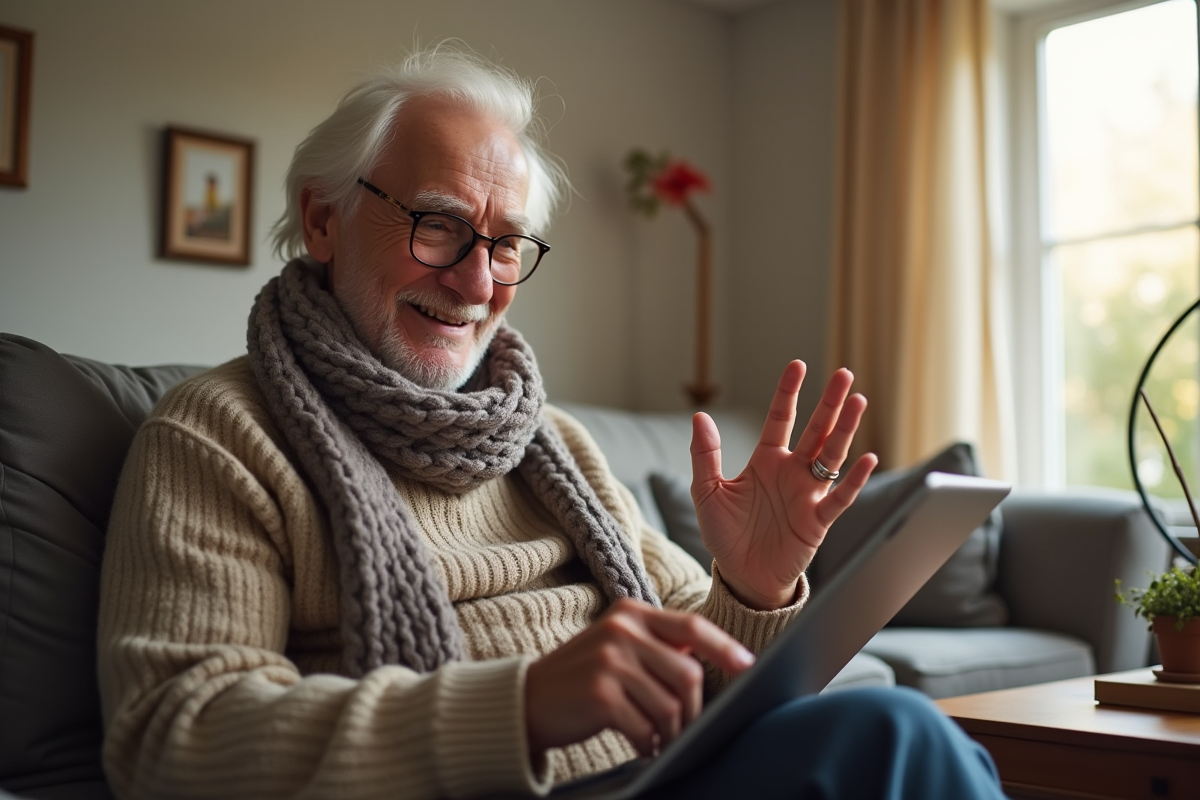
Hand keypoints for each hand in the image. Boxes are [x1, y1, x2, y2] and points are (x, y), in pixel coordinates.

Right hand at [524, 599, 754, 756]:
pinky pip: (645, 726)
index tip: (748, 667)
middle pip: (688, 672)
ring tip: (661, 740)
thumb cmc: (581, 678)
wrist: (526, 700)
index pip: (691, 627)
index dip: (724, 648)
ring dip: (671, 732)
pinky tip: (640, 745)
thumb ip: (658, 646)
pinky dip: (648, 743)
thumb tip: (713, 662)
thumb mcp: (617, 647)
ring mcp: (609, 659)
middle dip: (693, 709)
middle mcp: (621, 630)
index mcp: (631, 613)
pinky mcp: (600, 693)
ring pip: (670, 704)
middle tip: (686, 729)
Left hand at [690, 361, 877, 609]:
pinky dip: (853, 480)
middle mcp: (792, 473)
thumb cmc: (727, 535)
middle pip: (816, 430)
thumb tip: (700, 417)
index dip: (789, 393)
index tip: (798, 365)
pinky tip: (867, 458)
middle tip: (845, 373)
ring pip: (832, 456)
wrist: (742, 577)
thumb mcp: (707, 492)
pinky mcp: (818, 521)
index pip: (780, 419)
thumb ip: (705, 455)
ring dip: (845, 430)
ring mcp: (808, 495)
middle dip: (830, 403)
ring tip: (858, 401)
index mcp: (766, 461)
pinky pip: (839, 497)